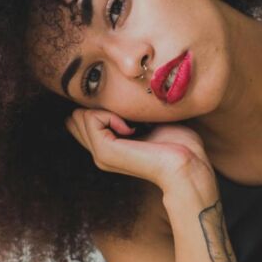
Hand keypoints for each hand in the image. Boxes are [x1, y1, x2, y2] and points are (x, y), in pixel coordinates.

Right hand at [64, 108, 213, 190]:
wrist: (186, 166)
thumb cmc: (178, 144)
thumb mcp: (148, 123)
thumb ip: (129, 114)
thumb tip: (114, 95)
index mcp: (108, 147)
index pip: (80, 119)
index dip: (99, 107)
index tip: (130, 115)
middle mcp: (99, 153)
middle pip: (75, 116)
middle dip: (98, 107)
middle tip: (129, 119)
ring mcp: (100, 154)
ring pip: (79, 115)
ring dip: (106, 110)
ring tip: (132, 125)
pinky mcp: (104, 151)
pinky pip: (90, 117)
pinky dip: (110, 114)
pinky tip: (132, 129)